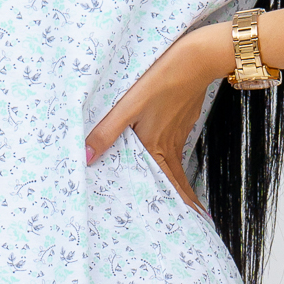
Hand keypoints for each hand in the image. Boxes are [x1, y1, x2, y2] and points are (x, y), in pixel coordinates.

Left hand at [85, 25, 229, 208]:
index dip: (178, 207)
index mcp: (156, 147)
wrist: (197, 58)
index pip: (169, 187)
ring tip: (183, 201)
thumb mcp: (128, 105)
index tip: (186, 225)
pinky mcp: (182, 120)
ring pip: (176, 167)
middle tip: (189, 221)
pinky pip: (177, 149)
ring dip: (178, 185)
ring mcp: (178, 133)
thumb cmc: (162, 79)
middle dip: (182, 203)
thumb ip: (106, 131)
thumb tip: (86, 156)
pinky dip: (176, 164)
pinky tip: (171, 161)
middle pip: (176, 182)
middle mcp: (169, 145)